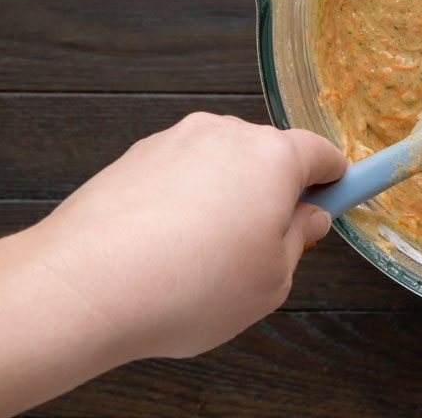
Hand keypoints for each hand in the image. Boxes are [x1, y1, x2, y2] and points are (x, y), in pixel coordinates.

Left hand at [33, 112, 345, 359]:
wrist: (86, 286)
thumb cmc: (190, 286)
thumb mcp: (272, 280)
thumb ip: (298, 241)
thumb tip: (306, 218)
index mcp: (273, 157)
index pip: (322, 153)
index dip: (334, 179)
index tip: (335, 197)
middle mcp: (226, 135)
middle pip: (267, 156)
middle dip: (273, 193)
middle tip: (265, 246)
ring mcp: (175, 141)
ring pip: (219, 165)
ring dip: (224, 198)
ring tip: (203, 257)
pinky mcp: (133, 157)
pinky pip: (177, 175)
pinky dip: (182, 203)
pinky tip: (167, 249)